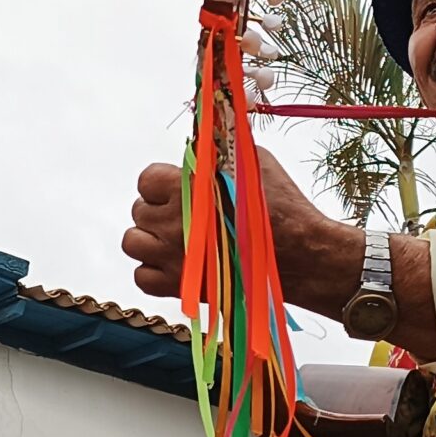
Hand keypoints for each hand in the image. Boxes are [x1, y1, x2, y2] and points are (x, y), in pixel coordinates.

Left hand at [123, 151, 360, 309]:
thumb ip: (220, 154)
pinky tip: (174, 263)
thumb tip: (205, 148)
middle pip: (140, 211)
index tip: (180, 186)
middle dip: (159, 209)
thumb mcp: (254, 162)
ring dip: (148, 238)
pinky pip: (142, 278)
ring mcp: (173, 258)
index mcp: (186, 188)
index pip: (146, 180)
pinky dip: (152, 270)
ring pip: (133, 243)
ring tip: (172, 238)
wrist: (303, 256)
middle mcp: (172, 223)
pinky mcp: (182, 288)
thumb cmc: (283, 207)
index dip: (162, 182)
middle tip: (186, 214)